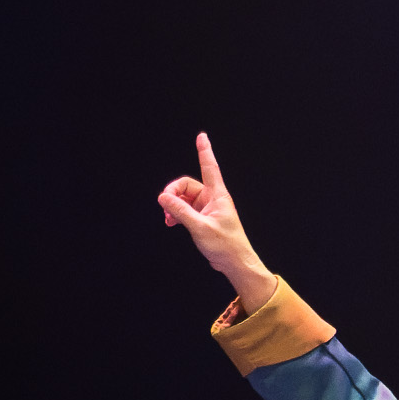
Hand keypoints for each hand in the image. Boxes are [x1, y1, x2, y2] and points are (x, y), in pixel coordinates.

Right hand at [154, 132, 272, 303]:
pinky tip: (171, 222)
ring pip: (184, 198)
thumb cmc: (225, 246)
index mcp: (218, 196)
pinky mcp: (204, 218)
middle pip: (187, 185)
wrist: (235, 263)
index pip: (210, 168)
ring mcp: (208, 208)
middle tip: (165, 206)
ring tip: (168, 219)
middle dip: (173, 193)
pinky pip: (185, 209)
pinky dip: (176, 214)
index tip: (202, 136)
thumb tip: (163, 197)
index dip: (204, 151)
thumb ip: (180, 211)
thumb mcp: (199, 227)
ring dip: (173, 206)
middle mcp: (213, 199)